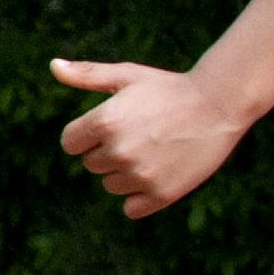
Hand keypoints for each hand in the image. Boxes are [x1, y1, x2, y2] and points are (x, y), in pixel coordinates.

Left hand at [52, 56, 251, 220]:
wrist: (219, 105)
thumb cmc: (169, 88)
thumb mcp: (127, 75)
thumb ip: (87, 74)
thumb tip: (53, 66)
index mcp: (103, 122)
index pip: (70, 144)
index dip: (88, 135)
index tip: (113, 125)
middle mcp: (117, 151)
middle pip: (91, 164)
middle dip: (108, 151)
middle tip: (142, 134)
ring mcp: (139, 175)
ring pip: (111, 185)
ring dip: (125, 173)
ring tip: (154, 151)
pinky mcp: (161, 195)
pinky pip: (131, 208)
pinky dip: (140, 197)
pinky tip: (158, 174)